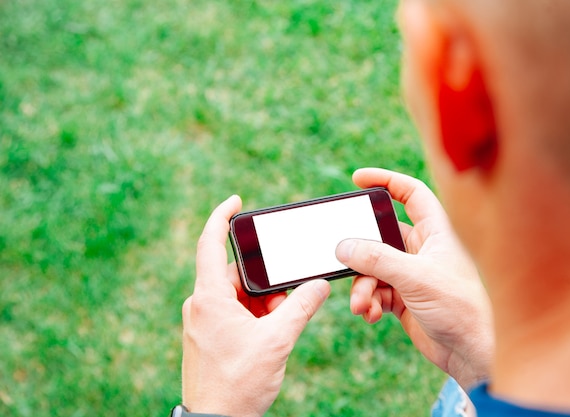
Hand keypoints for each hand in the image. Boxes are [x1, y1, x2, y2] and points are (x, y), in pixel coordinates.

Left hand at [182, 195, 330, 415]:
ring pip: (238, 296)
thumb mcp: (277, 341)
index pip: (209, 243)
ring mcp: (203, 321)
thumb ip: (300, 308)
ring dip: (263, 304)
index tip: (236, 201)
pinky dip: (255, 316)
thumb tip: (319, 286)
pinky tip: (270, 333)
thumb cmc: (238, 384)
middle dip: (266, 285)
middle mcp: (202, 304)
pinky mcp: (208, 335)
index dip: (221, 217)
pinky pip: (234, 312)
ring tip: (280, 326)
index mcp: (209, 298)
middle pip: (237, 276)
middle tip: (287, 303)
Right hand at [335, 168, 492, 389]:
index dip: (386, 181)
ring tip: (361, 303)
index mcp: (436, 231)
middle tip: (343, 255)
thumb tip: (344, 246)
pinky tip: (369, 313)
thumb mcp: (415, 278)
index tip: (358, 178)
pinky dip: (368, 301)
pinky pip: (375, 291)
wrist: (472, 354)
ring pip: (373, 268)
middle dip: (361, 250)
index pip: (410, 193)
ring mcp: (412, 274)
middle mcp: (423, 249)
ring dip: (362, 285)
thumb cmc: (461, 308)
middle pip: (381, 235)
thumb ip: (377, 259)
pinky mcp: (404, 299)